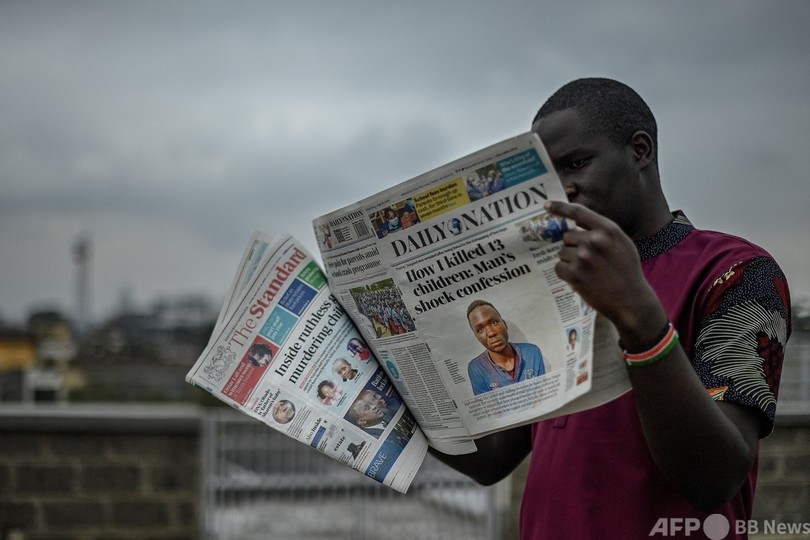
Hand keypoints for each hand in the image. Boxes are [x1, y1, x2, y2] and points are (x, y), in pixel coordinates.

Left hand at [544, 201, 666, 346]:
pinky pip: (559, 267)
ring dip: (571, 261)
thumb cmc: (627, 270)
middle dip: (574, 246)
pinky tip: (581, 279)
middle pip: (567, 236)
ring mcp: (582, 257)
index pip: (578, 212)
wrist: (630, 299)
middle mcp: (594, 240)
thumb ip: (602, 230)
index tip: (546, 206)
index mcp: (607, 230)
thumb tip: (576, 221)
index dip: (560, 207)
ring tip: (589, 271)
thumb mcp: (622, 242)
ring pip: (562, 252)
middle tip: (589, 260)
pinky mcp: (574, 274)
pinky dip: (566, 273)